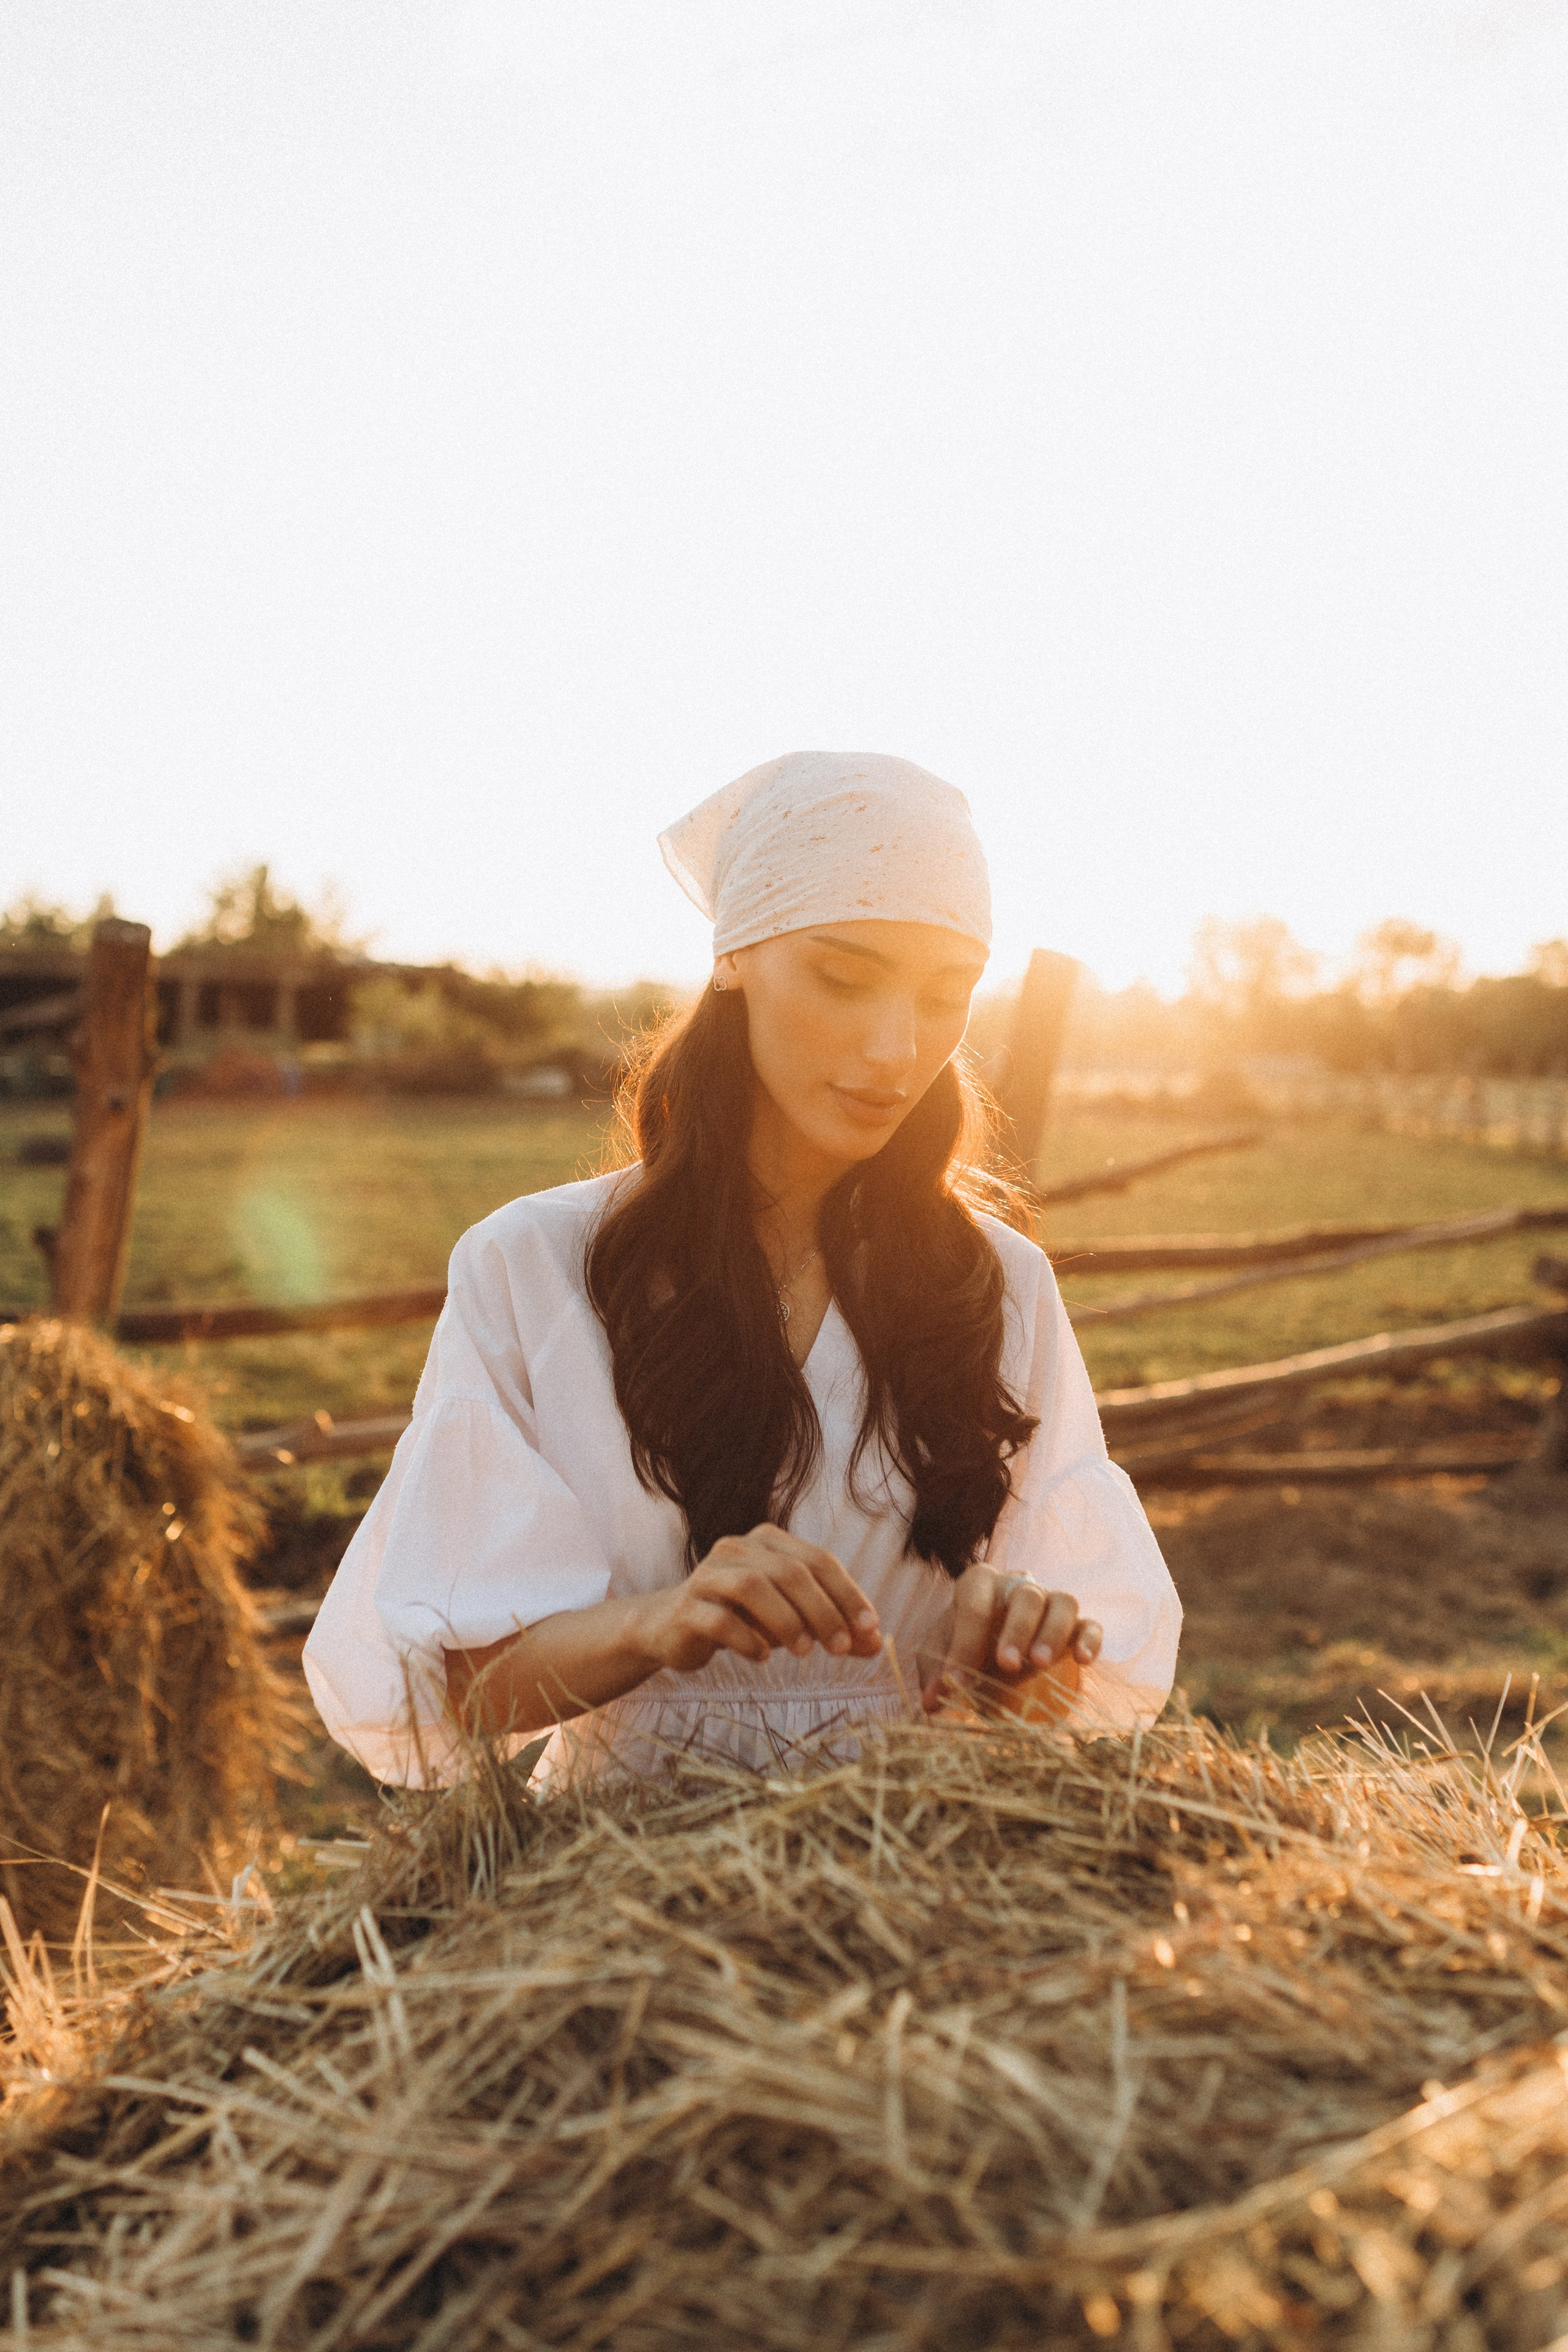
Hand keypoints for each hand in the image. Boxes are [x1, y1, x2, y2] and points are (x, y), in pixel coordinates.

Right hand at [631, 1524, 882, 1676]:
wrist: (675, 1628)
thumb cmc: (744, 1618)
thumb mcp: (792, 1620)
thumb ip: (833, 1629)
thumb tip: (878, 1644)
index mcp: (768, 1542)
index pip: (818, 1560)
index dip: (847, 1593)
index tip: (869, 1628)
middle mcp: (736, 1549)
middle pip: (789, 1572)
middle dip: (822, 1610)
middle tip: (841, 1648)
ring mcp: (707, 1576)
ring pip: (752, 1586)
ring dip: (786, 1621)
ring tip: (805, 1652)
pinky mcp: (687, 1608)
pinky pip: (719, 1620)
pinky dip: (747, 1639)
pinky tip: (763, 1657)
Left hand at [915, 1562, 1101, 1714]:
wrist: (990, 1658)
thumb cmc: (964, 1650)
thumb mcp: (940, 1659)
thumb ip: (935, 1675)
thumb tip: (932, 1703)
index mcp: (979, 1586)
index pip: (974, 1601)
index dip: (964, 1641)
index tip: (954, 1681)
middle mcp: (1017, 1587)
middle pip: (1026, 1594)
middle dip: (1017, 1629)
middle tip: (1007, 1665)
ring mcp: (1051, 1604)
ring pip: (1063, 1602)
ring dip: (1053, 1633)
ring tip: (1040, 1664)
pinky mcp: (1075, 1628)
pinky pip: (1090, 1624)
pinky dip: (1089, 1639)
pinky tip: (1081, 1661)